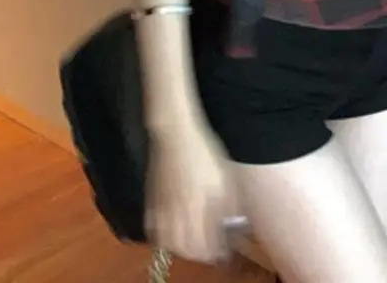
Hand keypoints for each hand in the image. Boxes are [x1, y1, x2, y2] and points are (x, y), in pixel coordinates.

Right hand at [144, 117, 244, 263]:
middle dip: (199, 254)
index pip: (206, 244)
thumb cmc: (204, 151)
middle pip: (186, 248)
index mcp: (199, 208)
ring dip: (181, 248)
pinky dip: (162, 237)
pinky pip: (153, 229)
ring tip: (191, 244)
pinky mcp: (151, 201)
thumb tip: (235, 222)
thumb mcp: (224, 176)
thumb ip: (229, 203)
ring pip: (168, 242)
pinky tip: (170, 233)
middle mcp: (178, 214)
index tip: (224, 251)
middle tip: (209, 249)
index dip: (216, 252)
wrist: (175, 133)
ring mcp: (162, 209)